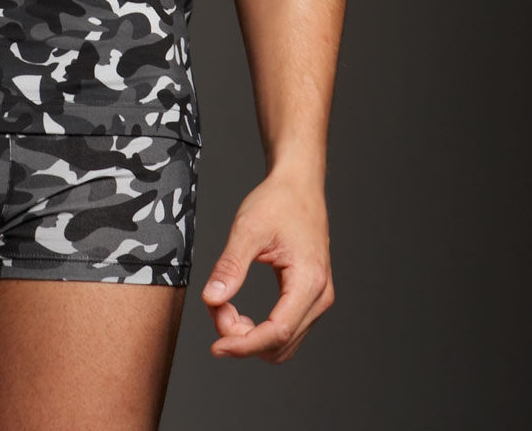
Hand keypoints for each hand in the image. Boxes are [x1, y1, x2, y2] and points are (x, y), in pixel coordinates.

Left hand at [200, 169, 334, 362]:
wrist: (298, 185)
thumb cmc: (277, 202)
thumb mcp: (247, 229)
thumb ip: (230, 266)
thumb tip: (211, 299)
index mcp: (309, 281)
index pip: (278, 332)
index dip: (244, 344)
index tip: (216, 345)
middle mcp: (320, 296)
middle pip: (280, 344)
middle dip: (243, 338)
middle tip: (215, 310)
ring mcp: (318, 299)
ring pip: (284, 343)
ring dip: (250, 337)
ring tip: (224, 308)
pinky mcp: (309, 297)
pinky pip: (286, 329)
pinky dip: (259, 330)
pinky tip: (237, 311)